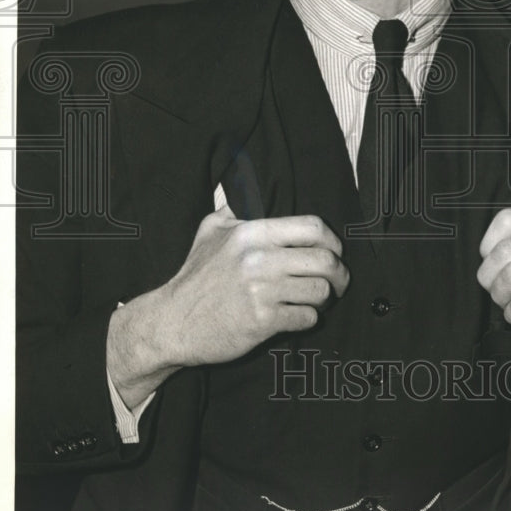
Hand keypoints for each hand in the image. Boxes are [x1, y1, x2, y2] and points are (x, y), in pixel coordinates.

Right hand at [108, 208, 348, 407]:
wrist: (172, 323)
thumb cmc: (195, 277)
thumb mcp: (211, 231)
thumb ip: (237, 209)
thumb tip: (253, 188)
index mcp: (252, 232)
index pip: (313, 227)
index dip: (333, 241)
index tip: (335, 252)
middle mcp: (258, 258)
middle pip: (325, 261)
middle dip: (339, 274)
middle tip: (338, 283)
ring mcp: (261, 291)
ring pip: (320, 291)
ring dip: (325, 299)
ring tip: (318, 301)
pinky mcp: (262, 321)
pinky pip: (306, 318)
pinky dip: (309, 319)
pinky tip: (298, 317)